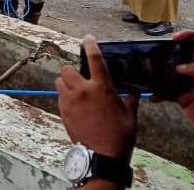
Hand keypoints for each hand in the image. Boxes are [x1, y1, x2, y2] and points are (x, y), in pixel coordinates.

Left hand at [56, 36, 138, 161]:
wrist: (102, 155)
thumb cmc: (119, 135)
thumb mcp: (130, 113)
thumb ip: (130, 98)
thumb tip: (133, 91)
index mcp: (102, 87)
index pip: (94, 59)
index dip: (90, 45)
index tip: (87, 38)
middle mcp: (83, 90)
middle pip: (67, 69)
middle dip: (72, 70)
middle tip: (80, 76)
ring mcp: (70, 101)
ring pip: (60, 81)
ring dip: (66, 82)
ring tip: (76, 90)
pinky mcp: (63, 111)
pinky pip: (59, 97)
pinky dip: (65, 96)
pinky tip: (75, 104)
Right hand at [162, 31, 193, 141]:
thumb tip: (181, 66)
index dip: (189, 37)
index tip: (176, 37)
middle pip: (182, 55)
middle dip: (170, 53)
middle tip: (159, 54)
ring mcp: (190, 84)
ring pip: (171, 73)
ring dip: (161, 73)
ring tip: (151, 73)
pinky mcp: (182, 97)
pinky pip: (167, 92)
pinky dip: (158, 93)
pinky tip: (153, 95)